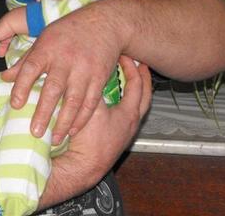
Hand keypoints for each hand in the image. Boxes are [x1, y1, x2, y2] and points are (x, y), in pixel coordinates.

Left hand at [1, 0, 127, 144]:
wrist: (103, 23)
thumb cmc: (67, 32)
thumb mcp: (43, 39)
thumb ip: (25, 61)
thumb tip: (4, 78)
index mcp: (47, 48)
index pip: (31, 67)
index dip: (22, 86)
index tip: (15, 105)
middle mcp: (65, 59)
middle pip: (53, 89)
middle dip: (44, 112)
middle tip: (34, 133)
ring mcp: (84, 69)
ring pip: (74, 100)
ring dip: (64, 122)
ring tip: (54, 139)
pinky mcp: (99, 77)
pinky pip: (91, 102)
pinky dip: (82, 118)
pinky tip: (72, 130)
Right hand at [39, 57, 151, 207]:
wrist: (80, 168)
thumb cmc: (88, 140)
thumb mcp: (91, 108)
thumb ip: (93, 88)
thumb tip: (93, 71)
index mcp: (129, 114)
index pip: (136, 85)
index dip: (132, 68)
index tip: (126, 56)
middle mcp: (131, 124)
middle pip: (144, 98)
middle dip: (143, 80)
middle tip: (141, 66)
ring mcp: (123, 134)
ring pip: (135, 109)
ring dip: (132, 93)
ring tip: (127, 82)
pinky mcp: (113, 141)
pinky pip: (123, 117)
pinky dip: (121, 105)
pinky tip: (110, 102)